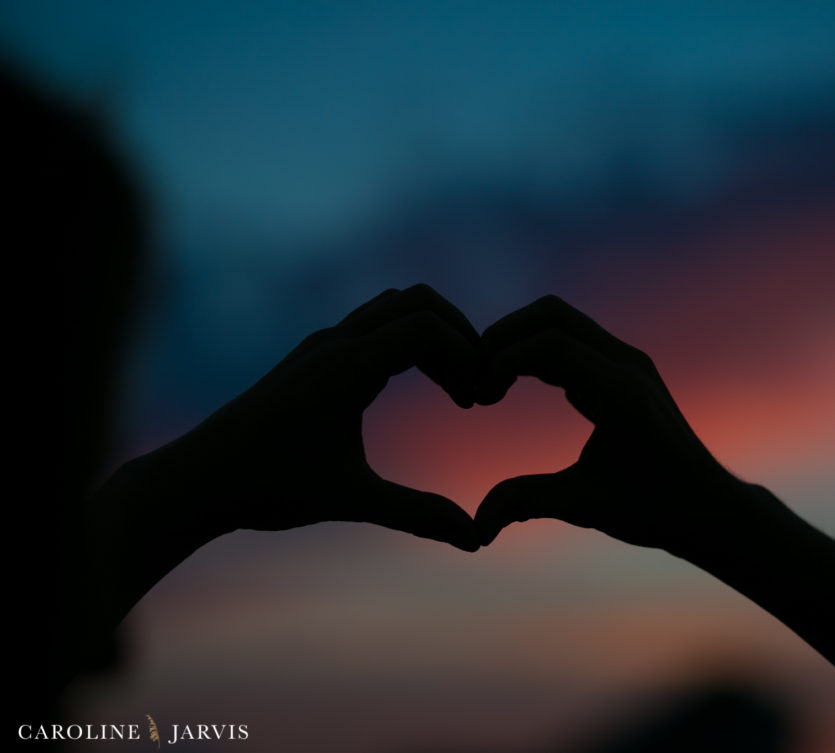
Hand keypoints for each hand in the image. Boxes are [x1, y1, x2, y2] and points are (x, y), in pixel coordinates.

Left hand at [162, 284, 479, 550]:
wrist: (197, 480)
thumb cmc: (268, 487)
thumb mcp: (351, 500)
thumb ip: (418, 514)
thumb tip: (476, 539)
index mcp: (347, 367)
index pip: (427, 326)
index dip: (466, 356)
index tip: (477, 402)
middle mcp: (335, 343)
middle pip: (418, 301)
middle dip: (458, 336)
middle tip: (473, 389)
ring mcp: (321, 344)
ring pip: (394, 307)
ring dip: (432, 336)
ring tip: (451, 390)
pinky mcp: (312, 356)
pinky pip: (373, 325)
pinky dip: (405, 343)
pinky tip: (410, 389)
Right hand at [473, 295, 757, 553]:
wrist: (707, 508)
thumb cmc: (653, 510)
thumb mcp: (584, 506)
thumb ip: (525, 503)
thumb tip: (476, 529)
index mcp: (618, 392)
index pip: (548, 343)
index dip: (501, 360)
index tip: (479, 399)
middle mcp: (627, 364)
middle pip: (552, 315)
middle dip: (504, 336)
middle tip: (475, 376)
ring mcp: (628, 362)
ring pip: (562, 322)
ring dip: (520, 341)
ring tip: (489, 383)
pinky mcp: (625, 369)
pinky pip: (574, 340)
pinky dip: (538, 351)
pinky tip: (513, 386)